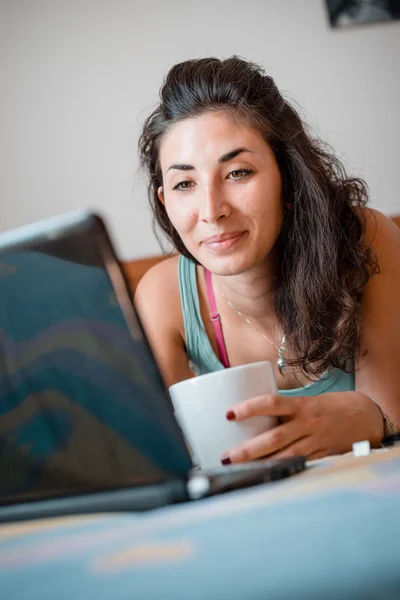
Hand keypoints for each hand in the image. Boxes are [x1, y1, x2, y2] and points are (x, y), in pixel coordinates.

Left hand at [220, 391, 383, 463]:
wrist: (364, 415)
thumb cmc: (327, 407)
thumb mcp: (305, 402)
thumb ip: (282, 412)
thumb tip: (248, 420)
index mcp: (300, 406)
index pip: (271, 403)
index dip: (249, 408)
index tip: (228, 414)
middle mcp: (307, 424)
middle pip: (275, 438)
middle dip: (249, 450)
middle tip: (226, 456)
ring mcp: (315, 442)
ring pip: (286, 456)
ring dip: (261, 465)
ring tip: (239, 470)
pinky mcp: (322, 457)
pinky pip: (299, 466)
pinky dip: (282, 472)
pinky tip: (266, 478)